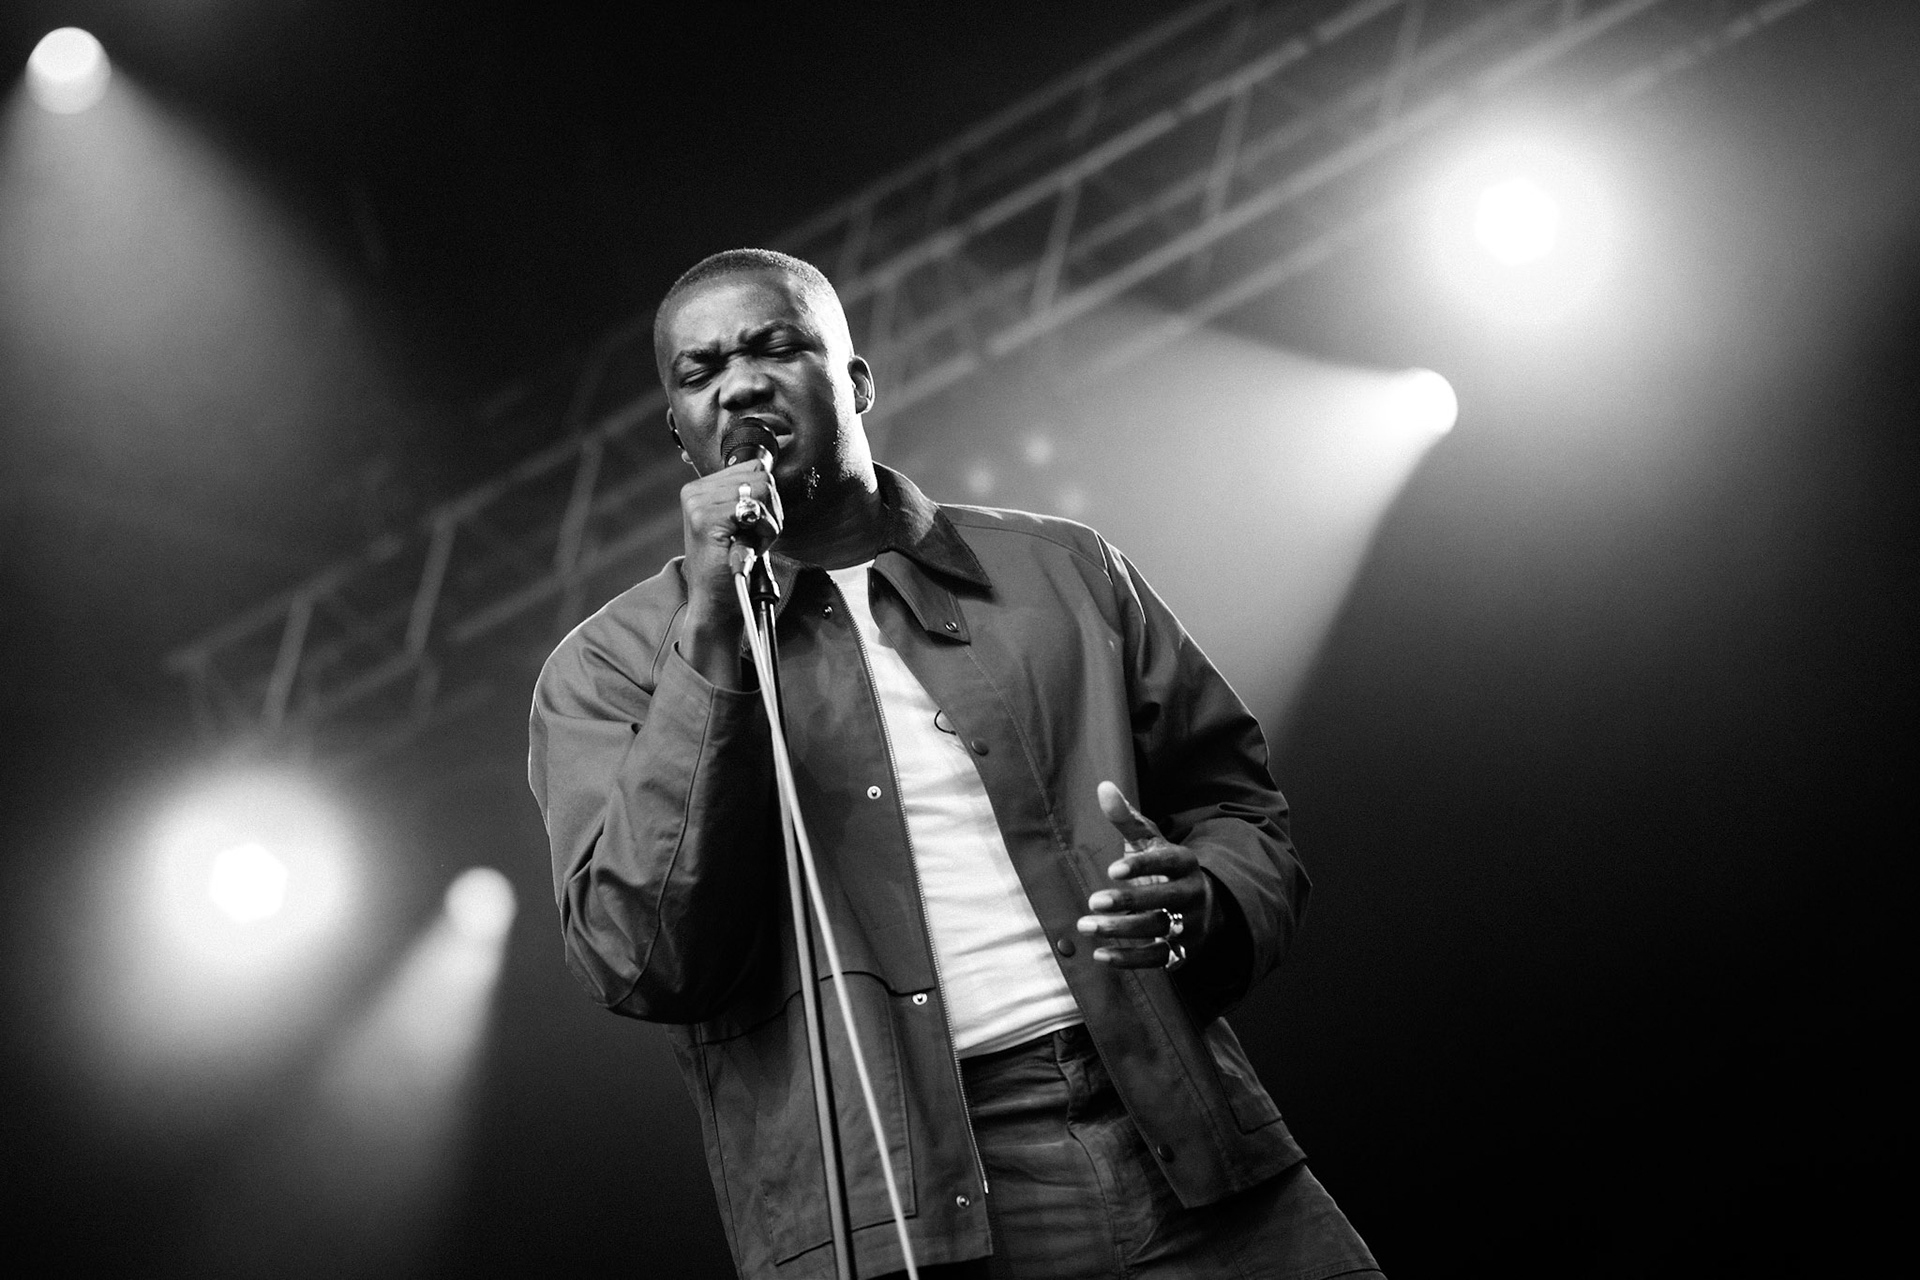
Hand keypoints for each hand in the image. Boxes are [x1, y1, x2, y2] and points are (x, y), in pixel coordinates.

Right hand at [678, 457, 782, 678]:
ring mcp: (697, 503)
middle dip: (771, 510)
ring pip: (762, 489)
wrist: (717, 602)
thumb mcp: (742, 523)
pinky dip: (764, 530)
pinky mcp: (705, 518)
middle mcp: (694, 491)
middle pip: (761, 476)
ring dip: (768, 521)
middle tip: (756, 537)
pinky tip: (750, 547)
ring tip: (751, 542)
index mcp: (701, 488)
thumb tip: (768, 467)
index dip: (767, 498)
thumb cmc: (732, 564)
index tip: (756, 525)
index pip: (753, 468)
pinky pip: (754, 508)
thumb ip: (749, 494)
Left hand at [1078, 780, 1213, 968]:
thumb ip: (1127, 819)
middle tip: (1092, 902)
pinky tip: (1101, 955)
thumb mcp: (1151, 842)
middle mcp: (1192, 895)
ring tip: (1086, 927)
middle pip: (1163, 901)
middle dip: (1128, 902)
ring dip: (1121, 931)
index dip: (1142, 867)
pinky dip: (1131, 959)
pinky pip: (1159, 959)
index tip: (1112, 870)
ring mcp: (1190, 925)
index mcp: (1185, 863)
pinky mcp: (1184, 951)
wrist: (1206, 905)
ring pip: (1158, 930)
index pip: (1168, 863)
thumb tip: (1103, 787)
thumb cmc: (1167, 868)